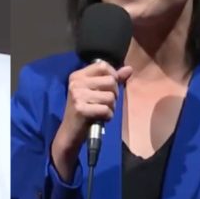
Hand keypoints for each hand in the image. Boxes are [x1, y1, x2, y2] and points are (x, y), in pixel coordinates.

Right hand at [51, 61, 131, 180]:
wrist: (70, 133)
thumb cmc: (85, 110)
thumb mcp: (96, 92)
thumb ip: (112, 79)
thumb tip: (129, 69)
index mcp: (78, 75)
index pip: (103, 66)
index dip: (112, 76)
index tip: (108, 88)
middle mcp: (76, 83)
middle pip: (110, 81)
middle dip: (114, 94)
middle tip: (104, 103)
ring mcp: (77, 96)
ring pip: (110, 96)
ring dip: (111, 107)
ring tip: (102, 111)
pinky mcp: (81, 109)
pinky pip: (106, 110)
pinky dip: (108, 116)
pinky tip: (100, 118)